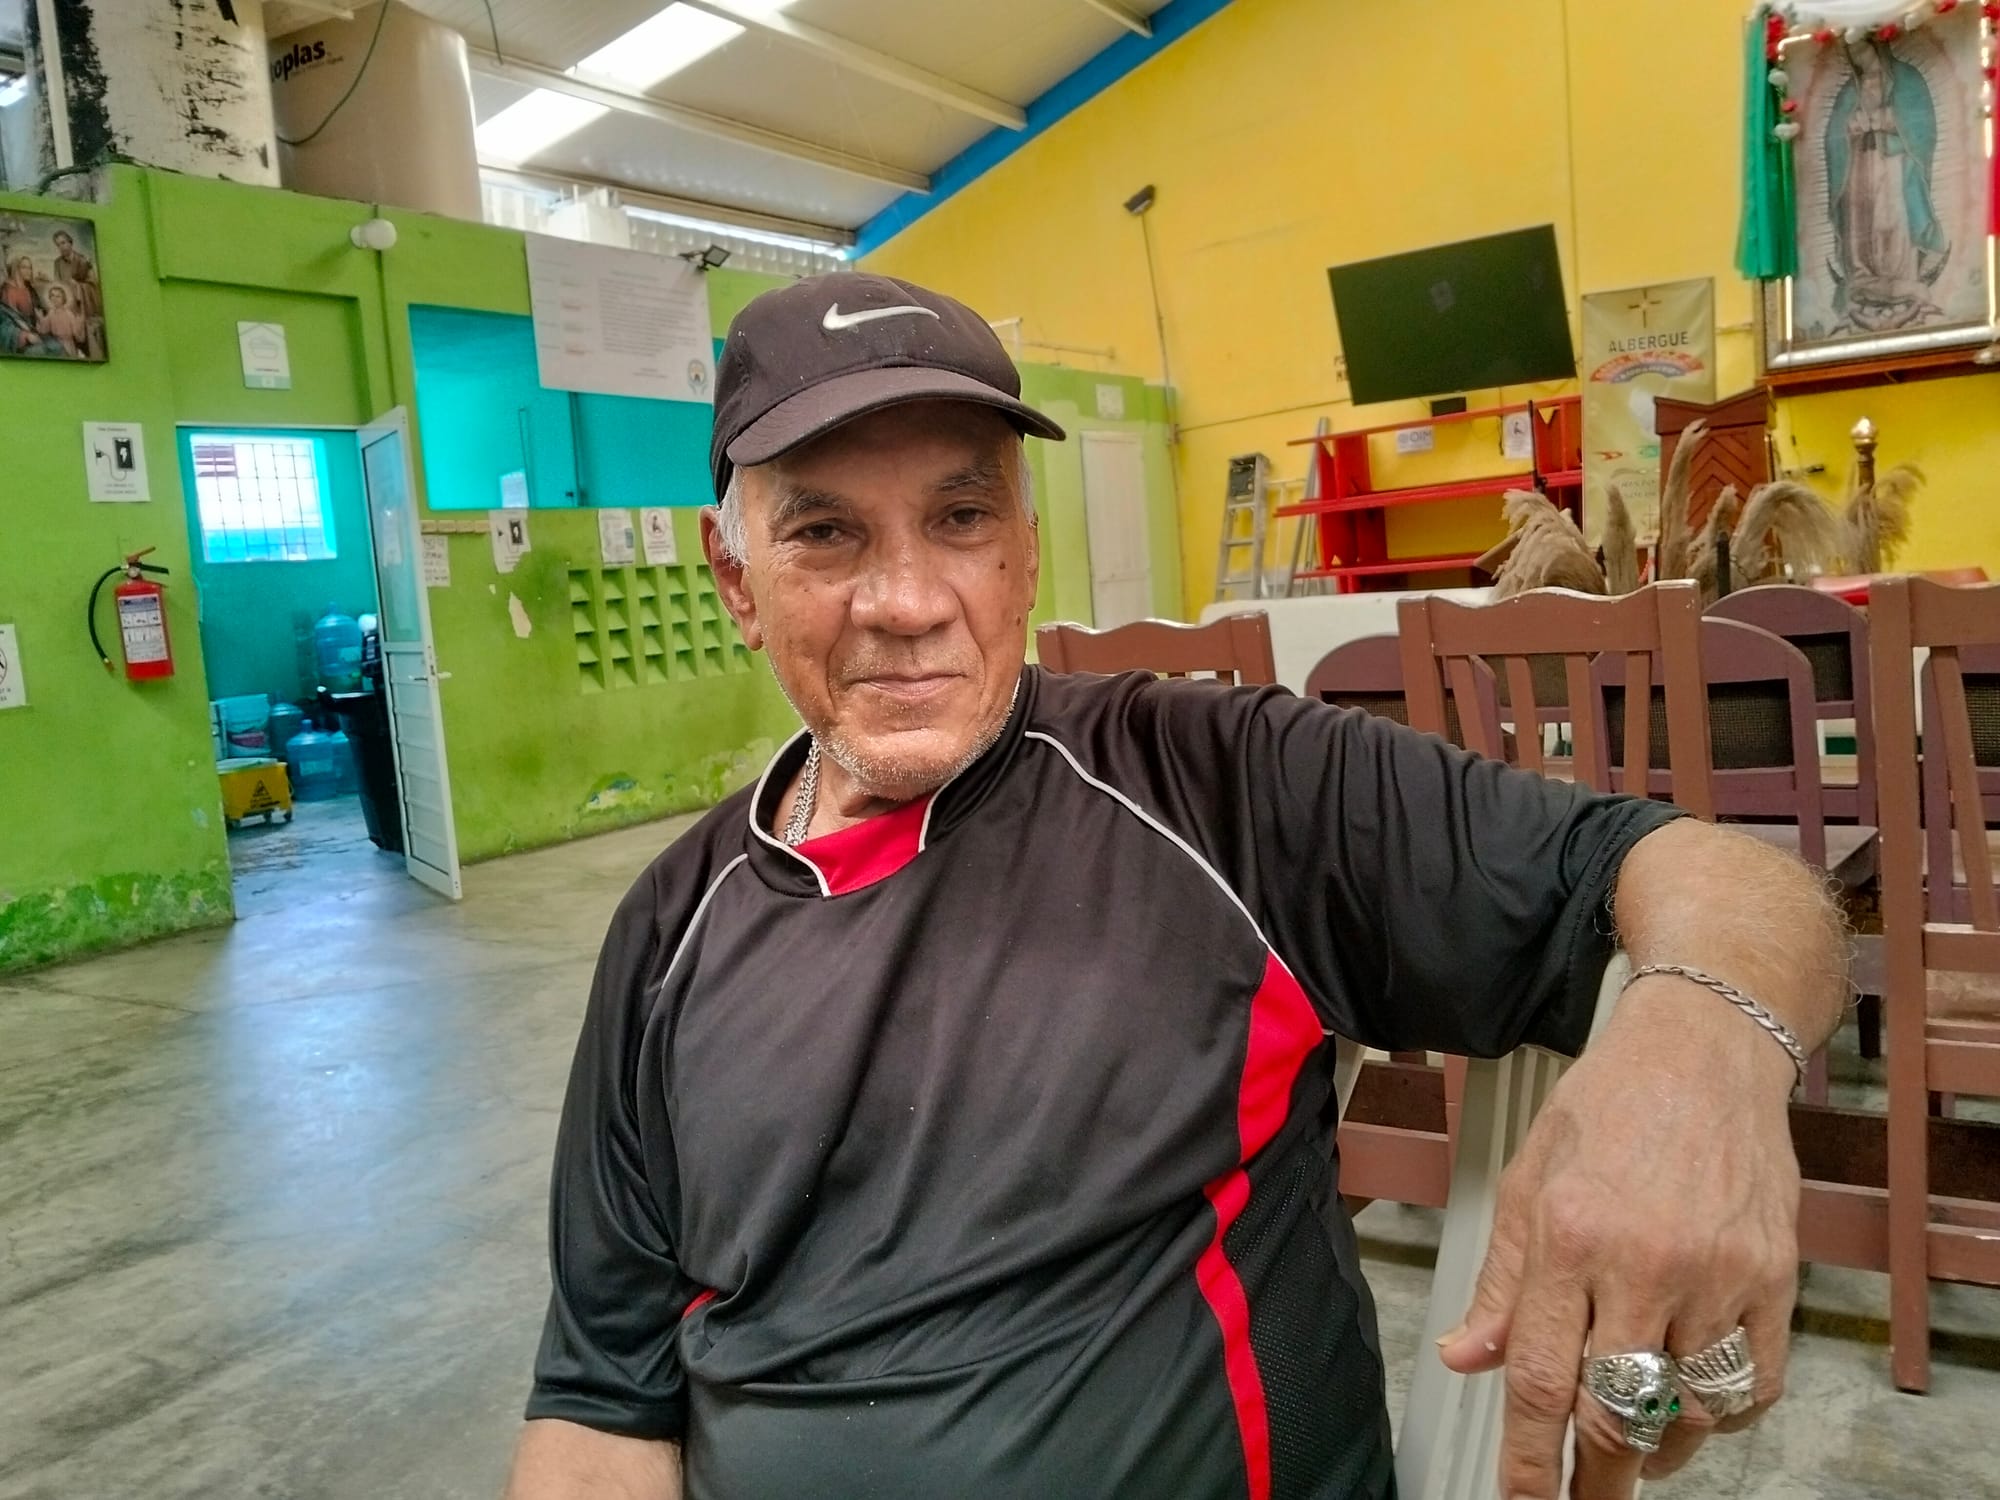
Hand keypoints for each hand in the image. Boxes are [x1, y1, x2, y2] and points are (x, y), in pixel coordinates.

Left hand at [1435, 979, 1800, 1497]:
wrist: (1704, 1052)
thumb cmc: (1611, 1105)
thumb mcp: (1529, 1180)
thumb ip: (1503, 1282)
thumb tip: (1467, 1357)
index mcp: (1570, 1236)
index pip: (1544, 1379)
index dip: (1532, 1459)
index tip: (1526, 1497)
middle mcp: (1645, 1261)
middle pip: (1617, 1411)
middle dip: (1598, 1474)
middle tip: (1587, 1495)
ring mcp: (1718, 1273)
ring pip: (1687, 1409)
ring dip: (1658, 1446)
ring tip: (1635, 1448)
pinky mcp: (1774, 1278)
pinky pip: (1751, 1383)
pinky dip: (1720, 1412)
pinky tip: (1690, 1406)